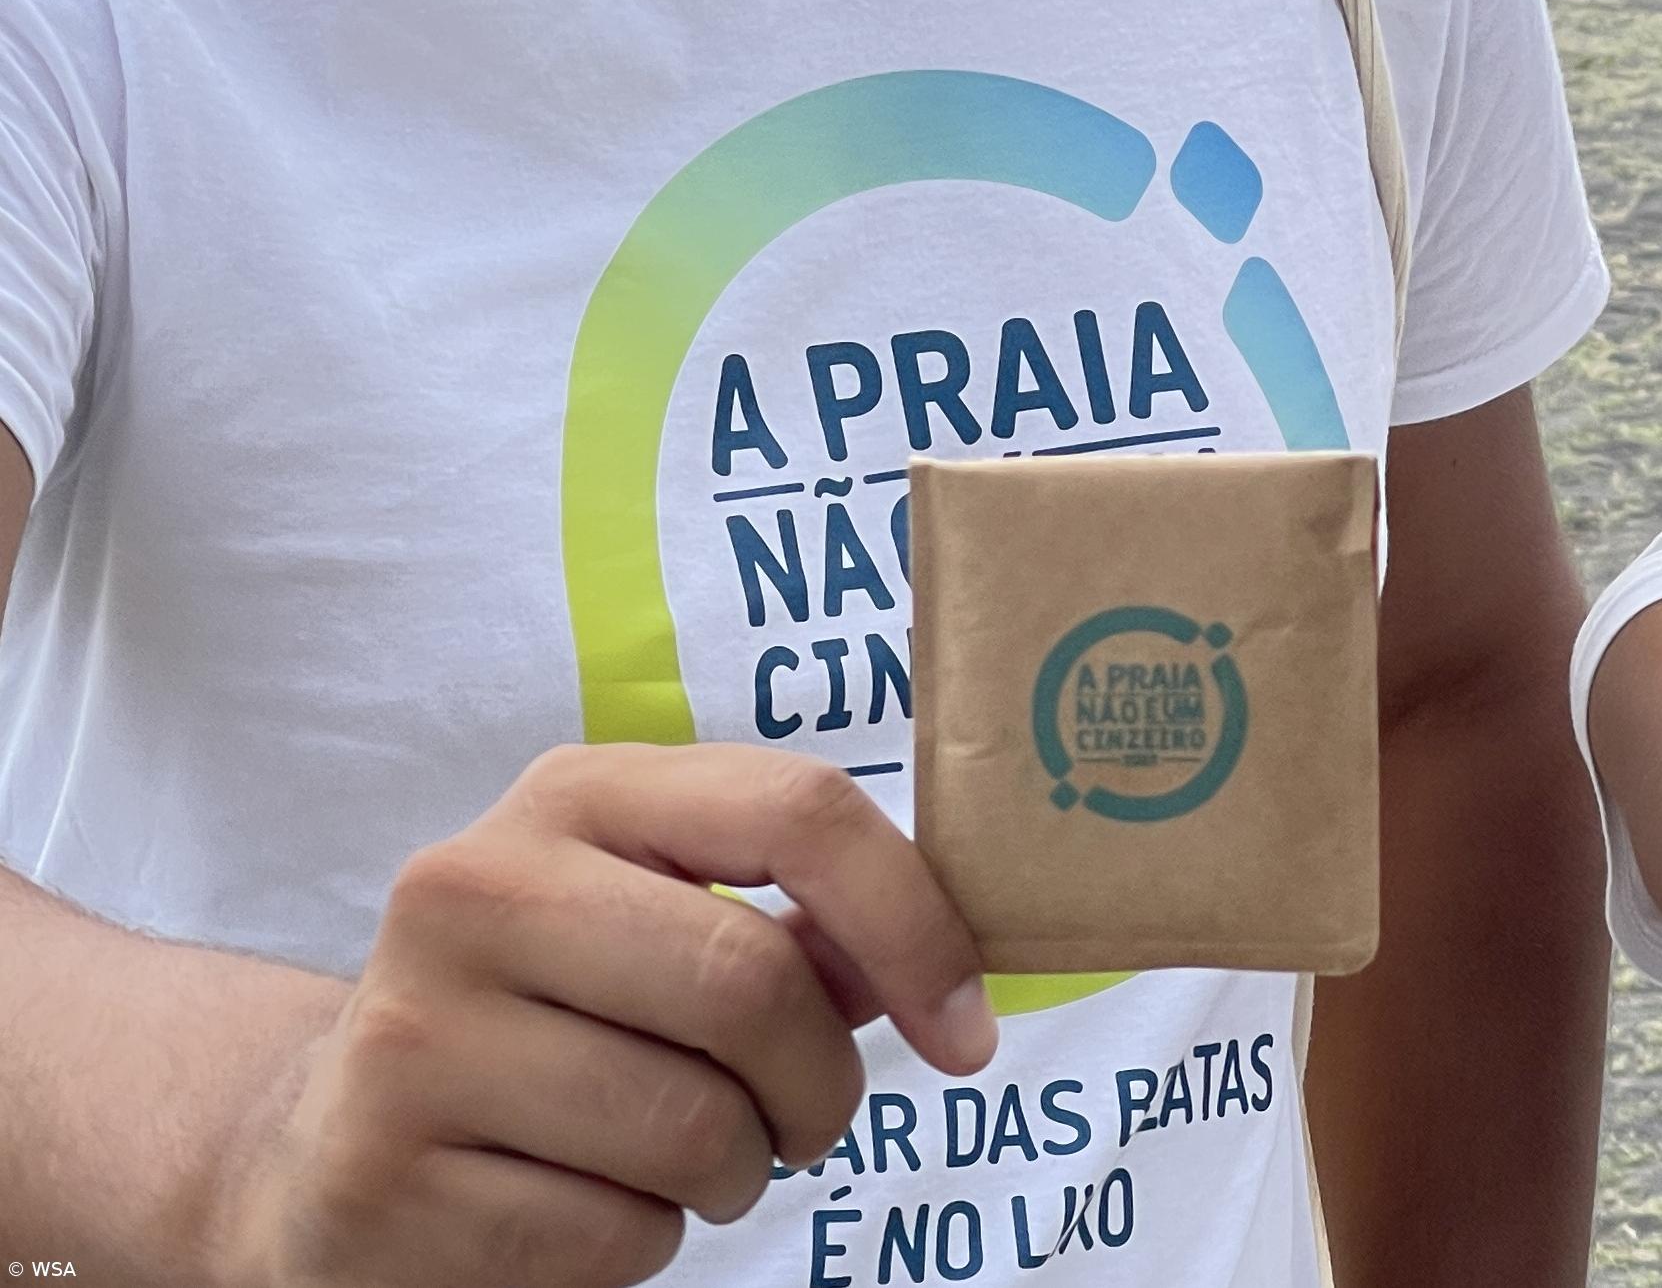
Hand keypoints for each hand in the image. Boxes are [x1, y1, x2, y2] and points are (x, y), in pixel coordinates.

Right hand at [215, 744, 997, 1287]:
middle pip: (751, 982)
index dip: (912, 921)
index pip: (794, 810)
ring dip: (737, 1173)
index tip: (967, 1029)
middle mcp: (478, 886)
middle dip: (823, 1085)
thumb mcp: (651, 923)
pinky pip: (613, 1236)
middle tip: (809, 1123)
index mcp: (574, 793)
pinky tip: (587, 1206)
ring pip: (693, 1127)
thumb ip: (789, 922)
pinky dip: (644, 1245)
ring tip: (688, 1158)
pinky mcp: (384, 1178)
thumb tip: (932, 961)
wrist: (319, 1145)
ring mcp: (415, 1033)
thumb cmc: (546, 1020)